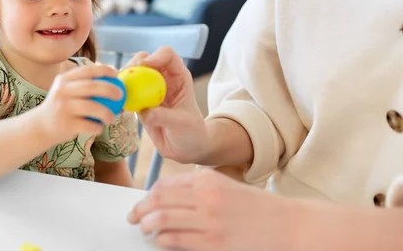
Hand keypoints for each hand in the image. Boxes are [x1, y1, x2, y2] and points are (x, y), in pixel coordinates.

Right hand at [37, 64, 123, 143]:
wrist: (40, 125)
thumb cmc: (62, 106)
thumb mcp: (67, 90)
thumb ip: (84, 84)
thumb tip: (114, 80)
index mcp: (64, 79)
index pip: (88, 70)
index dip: (104, 70)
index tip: (116, 75)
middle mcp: (62, 91)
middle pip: (92, 87)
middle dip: (110, 89)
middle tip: (121, 95)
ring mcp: (63, 107)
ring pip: (92, 107)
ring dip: (107, 113)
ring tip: (112, 118)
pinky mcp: (65, 123)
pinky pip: (88, 125)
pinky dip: (97, 127)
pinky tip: (99, 128)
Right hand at [125, 46, 207, 163]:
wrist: (184, 148)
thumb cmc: (191, 133)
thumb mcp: (182, 124)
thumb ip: (165, 116)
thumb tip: (145, 111)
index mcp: (178, 76)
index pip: (167, 55)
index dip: (155, 56)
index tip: (145, 66)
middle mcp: (162, 78)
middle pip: (144, 60)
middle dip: (133, 64)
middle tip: (124, 78)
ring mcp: (149, 90)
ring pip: (132, 75)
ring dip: (123, 80)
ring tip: (117, 92)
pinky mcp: (139, 102)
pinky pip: (126, 94)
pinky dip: (119, 95)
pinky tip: (116, 104)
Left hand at [127, 168, 292, 250]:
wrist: (289, 227)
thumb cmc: (256, 208)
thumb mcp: (225, 187)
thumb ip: (196, 188)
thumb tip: (164, 198)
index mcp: (207, 179)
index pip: (163, 185)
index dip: (146, 196)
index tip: (140, 204)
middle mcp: (205, 196)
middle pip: (157, 200)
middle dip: (140, 209)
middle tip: (133, 217)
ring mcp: (208, 220)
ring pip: (160, 220)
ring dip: (147, 225)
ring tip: (144, 230)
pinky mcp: (212, 243)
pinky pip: (174, 240)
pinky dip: (162, 241)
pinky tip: (161, 242)